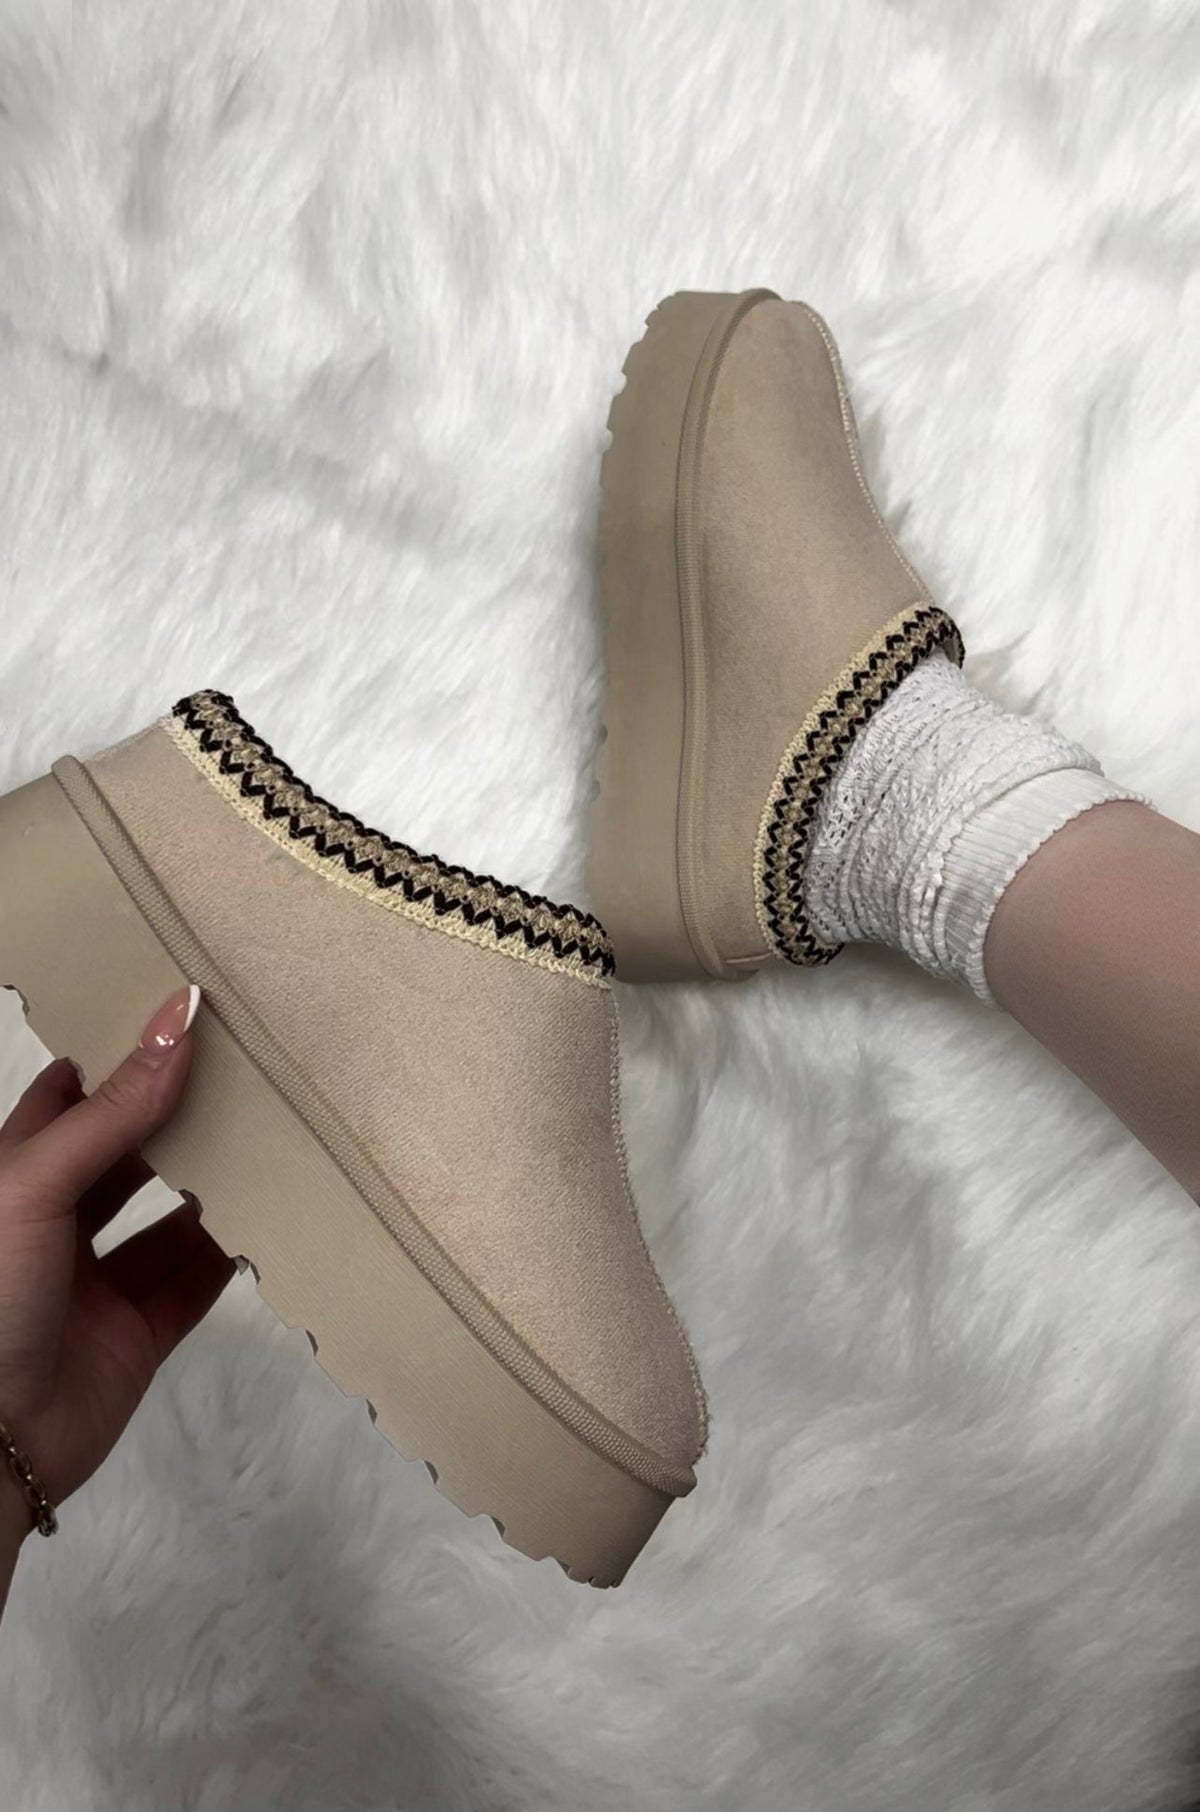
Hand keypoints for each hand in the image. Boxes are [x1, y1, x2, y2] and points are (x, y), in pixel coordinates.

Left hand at [0, 985, 234, 1579]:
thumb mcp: (37, 1182)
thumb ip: (114, 1109)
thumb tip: (178, 1014)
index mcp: (14, 1179)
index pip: (65, 1104)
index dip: (111, 1064)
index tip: (171, 1022)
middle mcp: (55, 1226)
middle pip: (126, 1158)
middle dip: (176, 1123)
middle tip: (242, 1076)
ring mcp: (97, 1284)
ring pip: (167, 1220)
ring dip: (212, 1187)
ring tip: (267, 1140)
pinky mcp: (138, 1336)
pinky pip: (194, 1285)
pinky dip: (232, 1255)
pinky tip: (270, 1220)